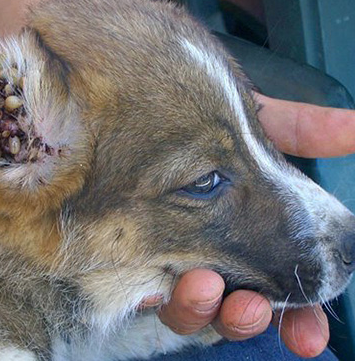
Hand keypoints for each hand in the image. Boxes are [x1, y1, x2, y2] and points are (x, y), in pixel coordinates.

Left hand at [159, 93, 354, 357]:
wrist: (144, 106)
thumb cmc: (203, 117)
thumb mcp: (254, 125)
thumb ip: (305, 133)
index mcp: (255, 238)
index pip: (283, 292)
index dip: (300, 320)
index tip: (309, 335)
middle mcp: (218, 257)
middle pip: (235, 310)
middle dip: (246, 318)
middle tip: (248, 306)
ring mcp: (173, 260)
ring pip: (189, 309)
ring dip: (199, 308)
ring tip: (200, 283)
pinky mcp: (130, 258)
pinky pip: (141, 292)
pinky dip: (151, 295)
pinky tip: (151, 288)